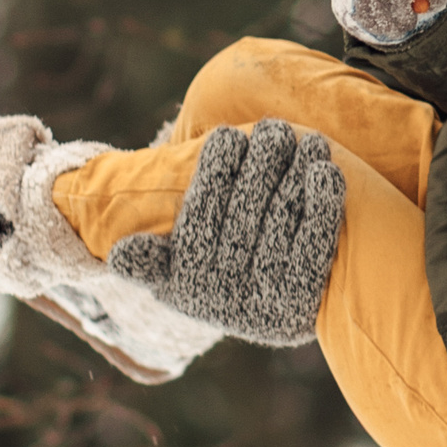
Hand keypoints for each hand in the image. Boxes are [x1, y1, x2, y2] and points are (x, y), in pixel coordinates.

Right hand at [105, 119, 343, 345]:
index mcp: (189, 279)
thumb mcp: (172, 277)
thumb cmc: (214, 278)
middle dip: (261, 164)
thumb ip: (150, 264)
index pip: (200, 213)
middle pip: (246, 212)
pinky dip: (324, 204)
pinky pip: (316, 242)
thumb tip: (119, 254)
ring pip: (282, 220)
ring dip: (296, 174)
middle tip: (272, 128)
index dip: (215, 171)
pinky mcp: (307, 297)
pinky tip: (327, 170)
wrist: (269, 318)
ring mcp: (268, 296)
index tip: (228, 134)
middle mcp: (226, 293)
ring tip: (305, 139)